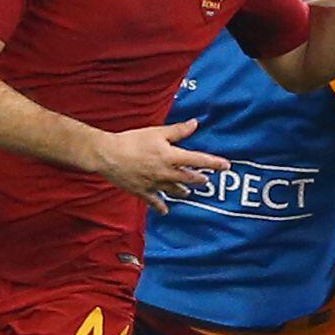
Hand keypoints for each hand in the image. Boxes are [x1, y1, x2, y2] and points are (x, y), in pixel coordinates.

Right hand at [93, 118, 228, 211]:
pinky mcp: (143, 192)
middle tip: (205, 180)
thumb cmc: (132, 141)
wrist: (108, 155)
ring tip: (187, 192)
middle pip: (189, 178)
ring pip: (175, 191)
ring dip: (183, 192)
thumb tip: (195, 123)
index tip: (226, 166)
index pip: (199, 160)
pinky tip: (166, 210)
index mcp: (171, 156)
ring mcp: (155, 184)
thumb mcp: (157, 132)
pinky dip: (162, 207)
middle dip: (199, 179)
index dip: (214, 163)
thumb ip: (178, 131)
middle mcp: (166, 173)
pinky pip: (156, 202)